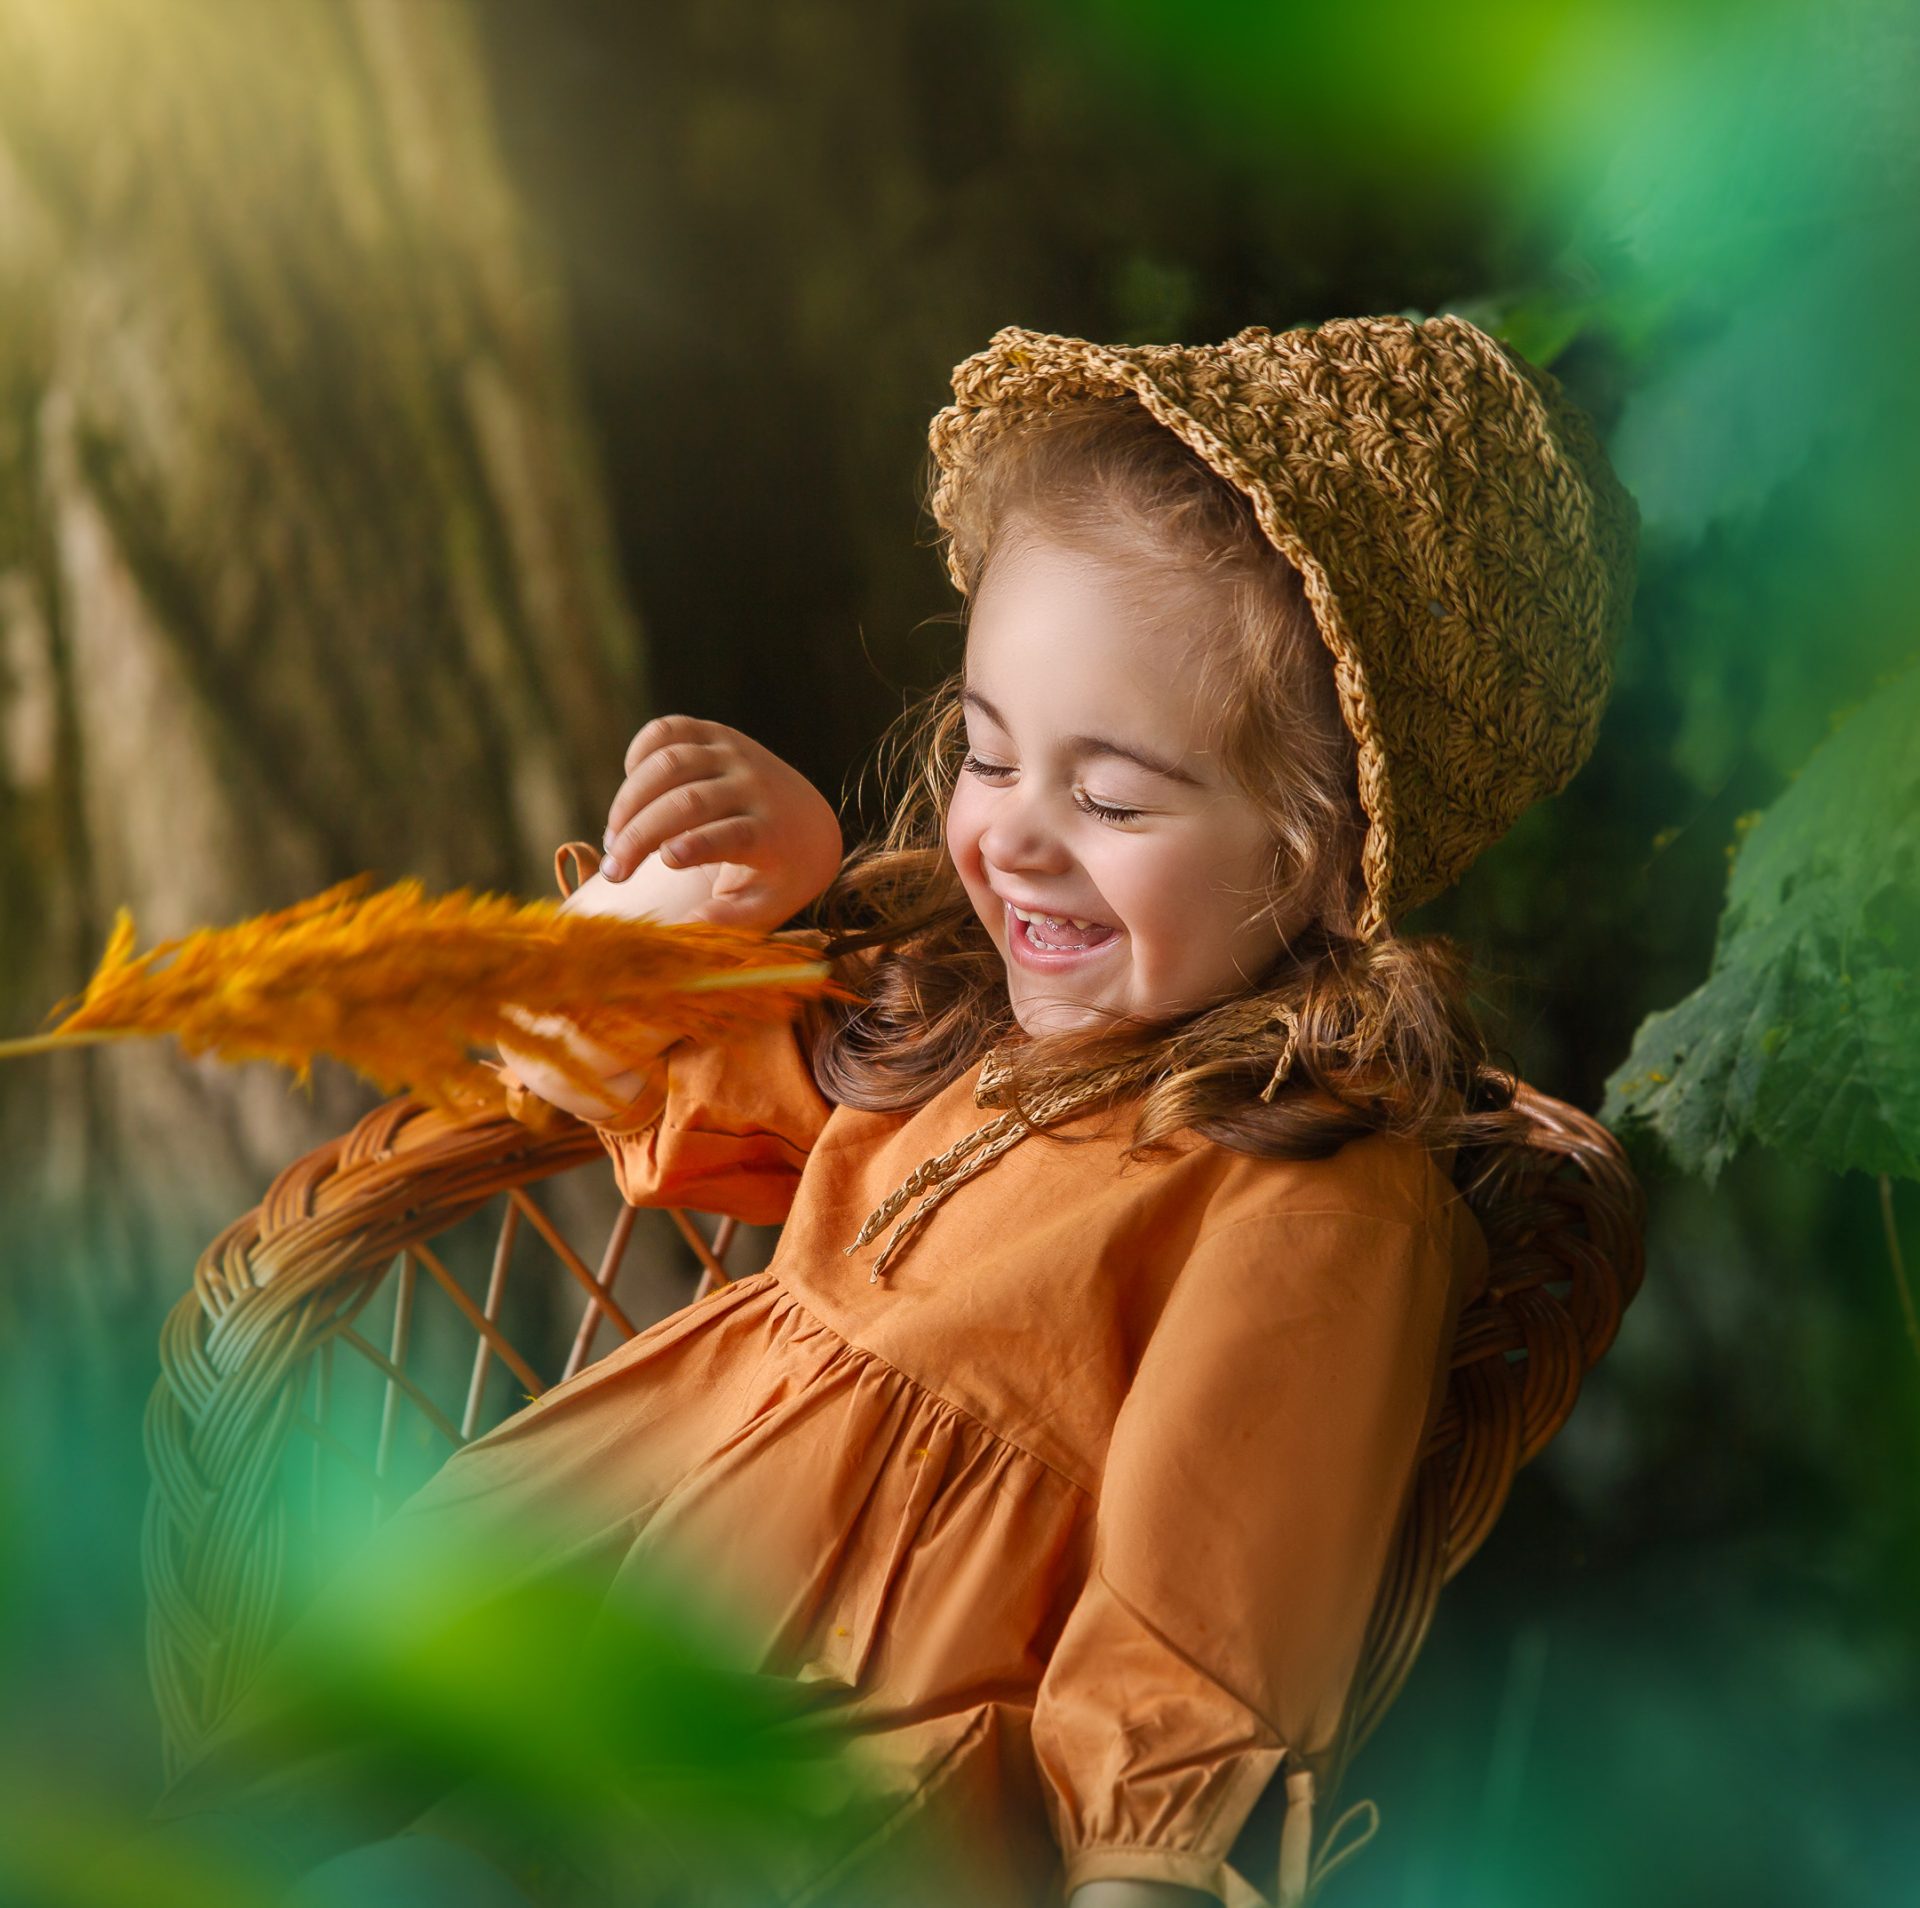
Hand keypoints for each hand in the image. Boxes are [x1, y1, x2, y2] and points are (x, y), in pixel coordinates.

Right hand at [599, 715, 842, 931]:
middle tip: (614, 870)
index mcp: (773, 832)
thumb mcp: (765, 906)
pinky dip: (640, 752)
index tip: (665, 860)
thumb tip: (680, 929)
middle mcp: (754, 786)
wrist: (810, 825)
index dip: (697, 845)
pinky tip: (630, 787)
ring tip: (613, 838)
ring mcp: (734, 754)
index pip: (734, 834)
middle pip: (689, 803)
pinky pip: (669, 730)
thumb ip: (727, 921)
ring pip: (670, 763)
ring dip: (630, 800)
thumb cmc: (777, 876)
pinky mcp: (716, 735)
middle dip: (642, 835)